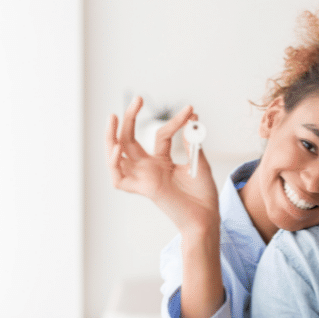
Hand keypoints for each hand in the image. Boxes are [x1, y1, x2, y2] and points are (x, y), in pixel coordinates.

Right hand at [106, 96, 218, 233]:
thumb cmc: (203, 195)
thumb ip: (191, 141)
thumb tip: (192, 117)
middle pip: (129, 140)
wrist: (207, 217)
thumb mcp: (198, 161)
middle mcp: (148, 169)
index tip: (191, 110)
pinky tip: (118, 149)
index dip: (175, 121)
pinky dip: (114, 164)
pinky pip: (119, 179)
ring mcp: (144, 179)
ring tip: (112, 118)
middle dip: (129, 119)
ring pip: (117, 157)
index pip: (160, 134)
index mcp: (161, 162)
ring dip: (111, 137)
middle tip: (137, 100)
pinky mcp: (144, 190)